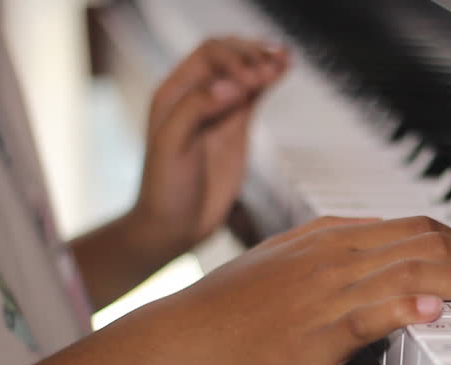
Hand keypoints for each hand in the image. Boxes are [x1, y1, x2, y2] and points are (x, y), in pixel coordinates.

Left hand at [132, 36, 288, 255]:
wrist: (175, 224)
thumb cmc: (164, 187)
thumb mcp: (171, 145)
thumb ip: (196, 108)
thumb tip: (231, 84)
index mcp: (175, 93)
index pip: (209, 55)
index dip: (234, 59)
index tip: (251, 80)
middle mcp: (197, 96)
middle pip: (230, 56)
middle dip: (252, 55)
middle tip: (273, 67)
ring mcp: (220, 111)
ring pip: (245, 73)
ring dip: (265, 62)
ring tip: (286, 58)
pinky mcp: (236, 127)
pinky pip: (255, 95)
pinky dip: (270, 81)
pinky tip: (283, 70)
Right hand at [152, 216, 450, 364]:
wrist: (183, 338)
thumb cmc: (228, 306)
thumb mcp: (283, 260)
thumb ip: (330, 252)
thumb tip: (375, 253)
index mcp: (327, 236)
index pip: (408, 226)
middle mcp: (334, 254)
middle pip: (420, 240)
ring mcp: (328, 290)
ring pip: (409, 269)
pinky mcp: (319, 331)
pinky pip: (372, 312)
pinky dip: (408, 305)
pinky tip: (434, 308)